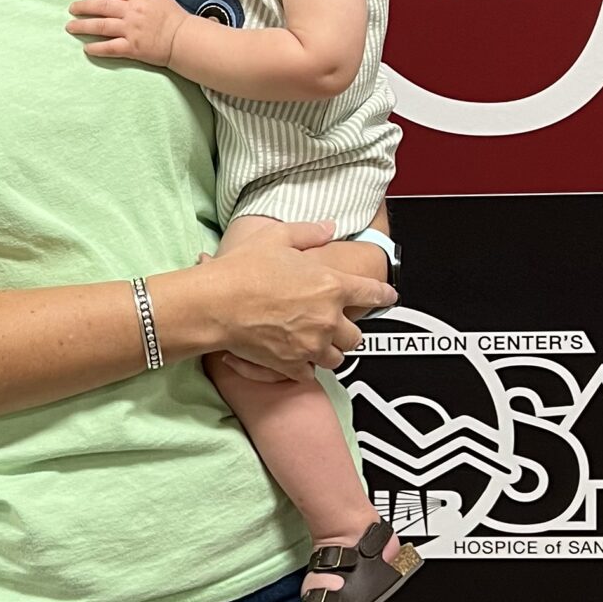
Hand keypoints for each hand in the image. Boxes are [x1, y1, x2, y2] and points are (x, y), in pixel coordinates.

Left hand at [67, 0, 186, 69]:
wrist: (183, 39)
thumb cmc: (174, 16)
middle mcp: (131, 11)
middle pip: (101, 7)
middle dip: (83, 7)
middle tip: (71, 8)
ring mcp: (130, 30)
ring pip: (101, 26)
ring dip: (83, 26)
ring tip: (70, 27)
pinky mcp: (131, 48)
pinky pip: (110, 47)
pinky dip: (96, 48)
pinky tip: (86, 49)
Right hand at [201, 219, 394, 376]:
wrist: (215, 304)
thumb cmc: (243, 270)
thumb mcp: (277, 238)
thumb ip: (309, 233)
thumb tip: (329, 228)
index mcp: (332, 286)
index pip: (374, 293)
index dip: (384, 295)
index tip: (388, 296)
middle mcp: (328, 319)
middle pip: (356, 335)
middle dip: (348, 329)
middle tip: (335, 322)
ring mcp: (311, 345)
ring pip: (337, 358)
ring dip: (330, 350)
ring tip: (317, 342)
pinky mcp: (292, 365)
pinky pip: (311, 373)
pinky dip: (307, 367)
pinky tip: (296, 357)